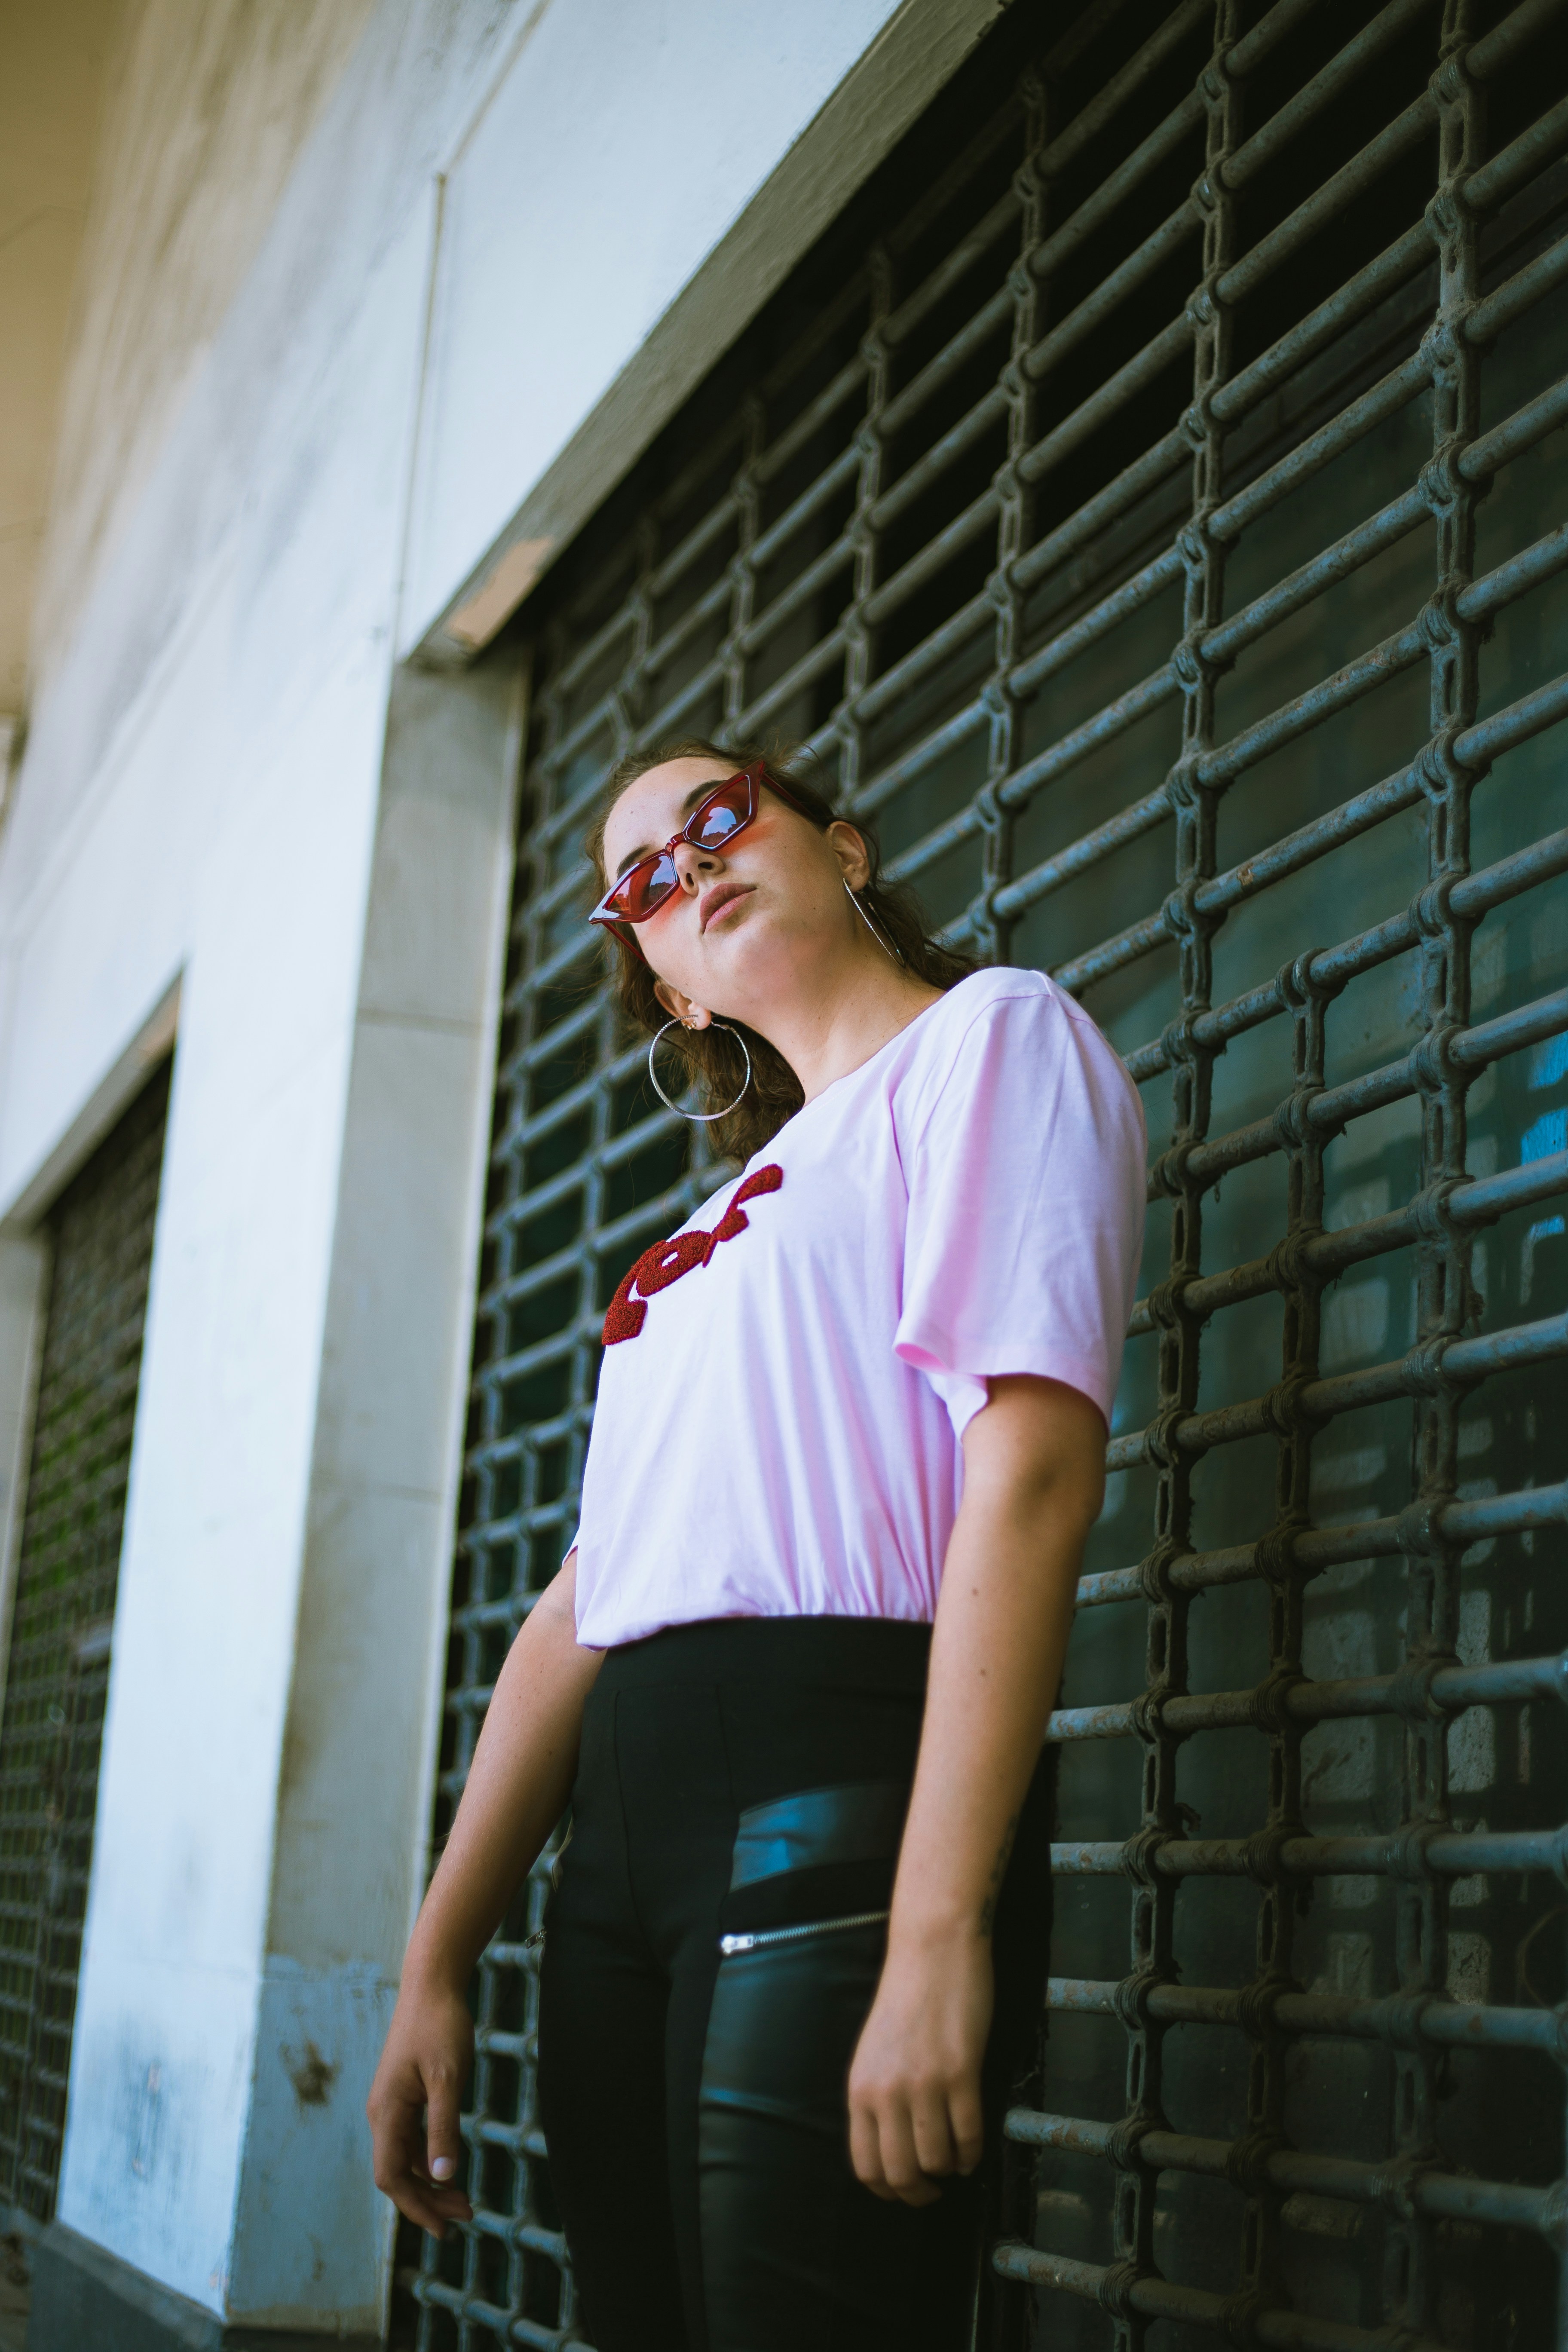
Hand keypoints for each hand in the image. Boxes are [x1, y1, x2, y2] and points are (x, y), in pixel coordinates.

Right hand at [367, 1974, 475, 2235]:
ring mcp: (391, 2105)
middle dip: (427, 2201)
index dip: (416, 2207)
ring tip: (463, 2200)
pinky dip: (429, 2159)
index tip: (444, 2228)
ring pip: (405, 2158)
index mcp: (386, 2112)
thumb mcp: (449, 2078)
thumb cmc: (440, 2026)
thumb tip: (443, 2176)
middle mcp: (382, 2113)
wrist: (432, 1984)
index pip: (392, 2176)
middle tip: (465, 2217)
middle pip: (397, 2173)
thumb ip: (444, 2127)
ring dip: (430, 2182)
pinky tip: (450, 2167)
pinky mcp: (403, 2095)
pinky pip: (411, 2140)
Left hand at [847, 1925, 993, 2205]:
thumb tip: (892, 2146)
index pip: (866, 2165)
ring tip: (955, 2162)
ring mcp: (924, 2084)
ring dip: (949, 2170)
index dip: (889, 2189)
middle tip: (934, 2190)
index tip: (906, 2189)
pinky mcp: (961, 2073)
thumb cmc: (905, 1996)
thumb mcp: (873, 2052)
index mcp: (859, 2089)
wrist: (933, 1950)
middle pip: (901, 2173)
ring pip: (937, 2160)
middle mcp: (886, 2093)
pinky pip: (969, 2135)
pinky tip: (973, 2150)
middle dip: (920, 2193)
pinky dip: (973, 2153)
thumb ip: (877, 2097)